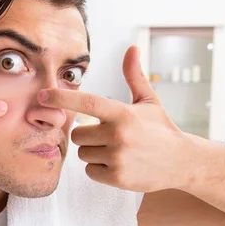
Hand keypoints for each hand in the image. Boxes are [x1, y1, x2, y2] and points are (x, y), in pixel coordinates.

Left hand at [38, 46, 189, 192]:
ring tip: (115, 151)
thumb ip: (134, 76)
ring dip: (93, 153)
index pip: (86, 102)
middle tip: (106, 137)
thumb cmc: (161, 129)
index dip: (62, 98)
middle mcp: (118, 135)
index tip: (42, 96)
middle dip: (86, 136)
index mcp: (122, 113)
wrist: (182, 162)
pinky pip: (90, 171)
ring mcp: (117, 157)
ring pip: (83, 154)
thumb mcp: (149, 101)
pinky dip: (99, 169)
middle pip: (78, 135)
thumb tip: (131, 48)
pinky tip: (117, 164)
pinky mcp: (117, 177)